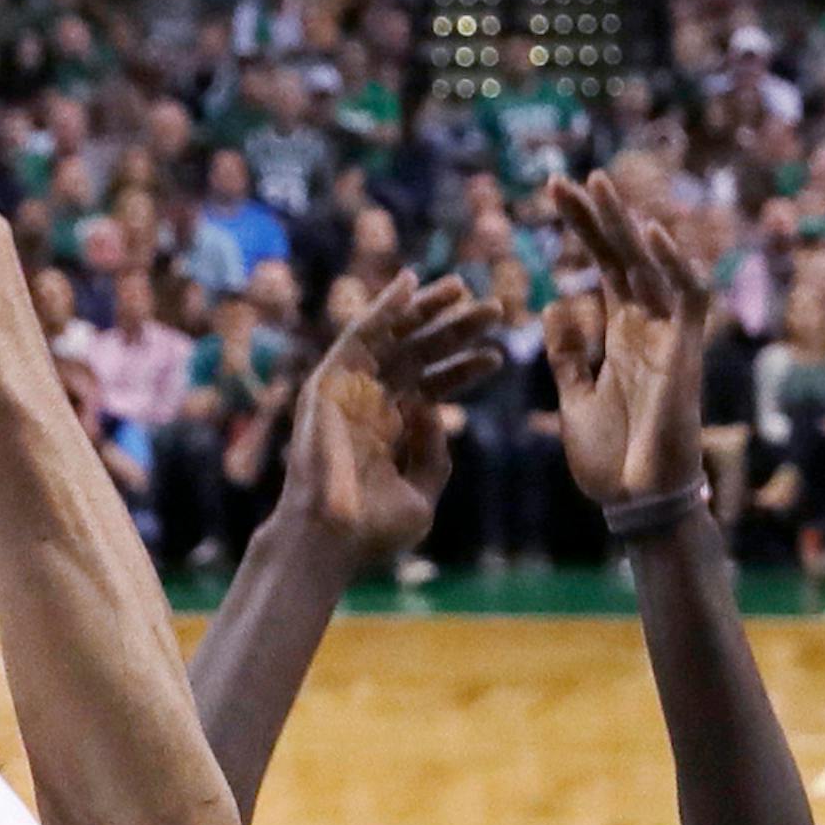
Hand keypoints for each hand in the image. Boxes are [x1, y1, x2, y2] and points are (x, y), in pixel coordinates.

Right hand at [280, 271, 501, 563]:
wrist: (331, 541)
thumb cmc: (371, 530)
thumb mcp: (421, 494)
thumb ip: (434, 454)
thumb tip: (435, 408)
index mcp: (388, 429)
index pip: (430, 387)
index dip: (462, 370)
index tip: (496, 357)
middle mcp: (367, 404)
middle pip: (417, 354)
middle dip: (455, 332)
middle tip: (495, 309)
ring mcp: (347, 391)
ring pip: (392, 337)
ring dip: (426, 309)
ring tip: (463, 288)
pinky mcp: (328, 382)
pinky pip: (358, 334)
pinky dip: (383, 307)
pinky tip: (411, 283)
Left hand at [543, 174, 708, 506]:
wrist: (635, 503)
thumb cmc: (610, 461)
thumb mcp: (574, 400)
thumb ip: (566, 356)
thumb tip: (553, 305)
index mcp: (622, 333)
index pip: (603, 265)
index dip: (581, 228)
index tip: (552, 192)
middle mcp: (649, 325)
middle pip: (623, 255)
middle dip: (596, 216)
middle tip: (563, 178)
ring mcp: (670, 336)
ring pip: (653, 265)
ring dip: (626, 226)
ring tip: (597, 187)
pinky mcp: (686, 354)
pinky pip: (688, 299)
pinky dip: (672, 266)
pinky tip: (648, 234)